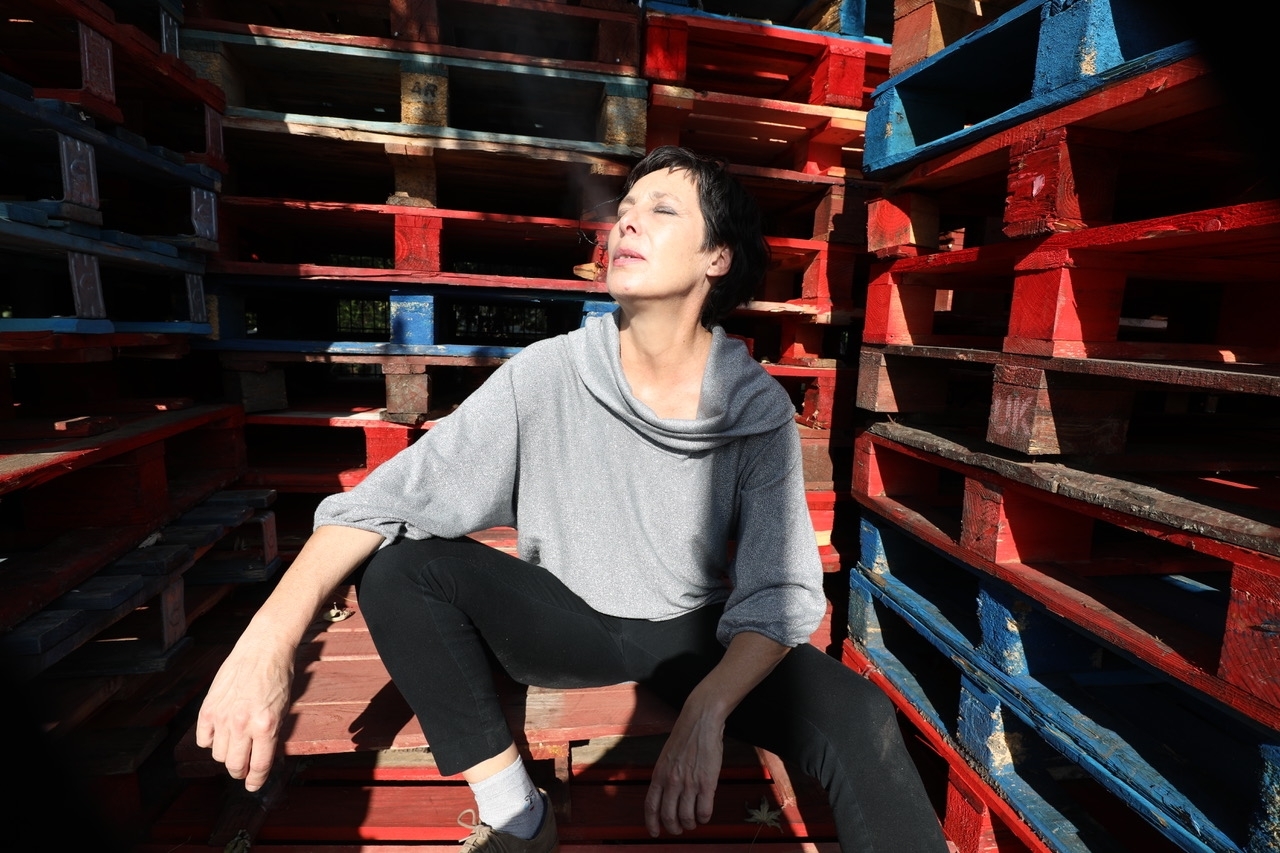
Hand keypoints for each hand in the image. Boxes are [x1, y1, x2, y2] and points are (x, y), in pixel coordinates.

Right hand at [195, 629, 295, 791]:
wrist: (263, 648)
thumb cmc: (279, 676)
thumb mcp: (284, 708)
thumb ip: (271, 734)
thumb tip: (262, 758)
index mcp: (267, 726)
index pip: (259, 766)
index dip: (256, 780)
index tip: (253, 785)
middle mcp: (243, 724)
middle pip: (235, 765)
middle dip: (240, 771)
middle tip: (243, 769)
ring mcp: (223, 716)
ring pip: (218, 754)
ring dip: (226, 755)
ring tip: (233, 746)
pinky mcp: (208, 708)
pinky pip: (203, 739)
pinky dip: (210, 741)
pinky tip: (219, 734)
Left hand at [644, 698, 724, 836]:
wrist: (700, 721)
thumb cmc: (685, 737)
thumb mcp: (666, 757)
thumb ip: (664, 777)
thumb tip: (665, 796)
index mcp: (659, 775)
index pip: (651, 806)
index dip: (652, 823)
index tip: (654, 832)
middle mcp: (672, 781)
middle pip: (668, 816)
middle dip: (673, 828)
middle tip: (679, 829)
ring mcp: (689, 783)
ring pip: (687, 817)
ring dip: (690, 824)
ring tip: (693, 823)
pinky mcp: (707, 783)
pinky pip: (704, 810)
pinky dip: (704, 818)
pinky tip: (705, 815)